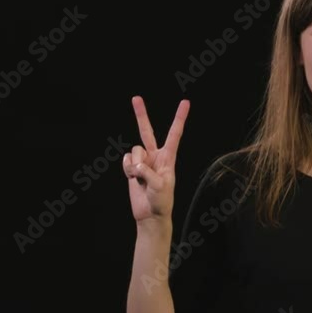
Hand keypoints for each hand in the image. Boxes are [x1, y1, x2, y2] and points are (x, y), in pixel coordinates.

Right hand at [122, 96, 189, 225]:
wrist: (150, 215)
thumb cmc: (161, 201)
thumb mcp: (160, 187)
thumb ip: (147, 172)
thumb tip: (135, 163)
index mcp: (168, 158)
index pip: (174, 134)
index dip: (179, 118)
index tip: (185, 102)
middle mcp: (155, 156)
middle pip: (146, 131)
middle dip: (141, 114)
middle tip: (135, 97)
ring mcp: (143, 161)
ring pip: (134, 151)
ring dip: (135, 164)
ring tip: (140, 178)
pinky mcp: (132, 168)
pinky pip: (125, 160)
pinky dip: (127, 169)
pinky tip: (133, 179)